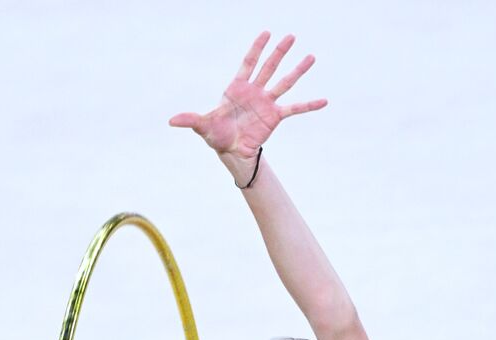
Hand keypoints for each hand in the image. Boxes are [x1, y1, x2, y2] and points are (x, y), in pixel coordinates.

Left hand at [168, 31, 327, 160]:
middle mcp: (254, 91)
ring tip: (311, 57)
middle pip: (269, 68)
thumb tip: (171, 121)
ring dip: (297, 70)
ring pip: (284, 83)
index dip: (256, 49)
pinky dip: (309, 105)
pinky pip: (294, 109)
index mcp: (237, 89)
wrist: (230, 150)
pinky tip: (324, 100)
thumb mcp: (203, 126)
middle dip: (279, 53)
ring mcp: (266, 103)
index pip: (248, 63)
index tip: (266, 33)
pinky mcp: (275, 117)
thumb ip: (190, 120)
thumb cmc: (216, 134)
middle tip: (290, 36)